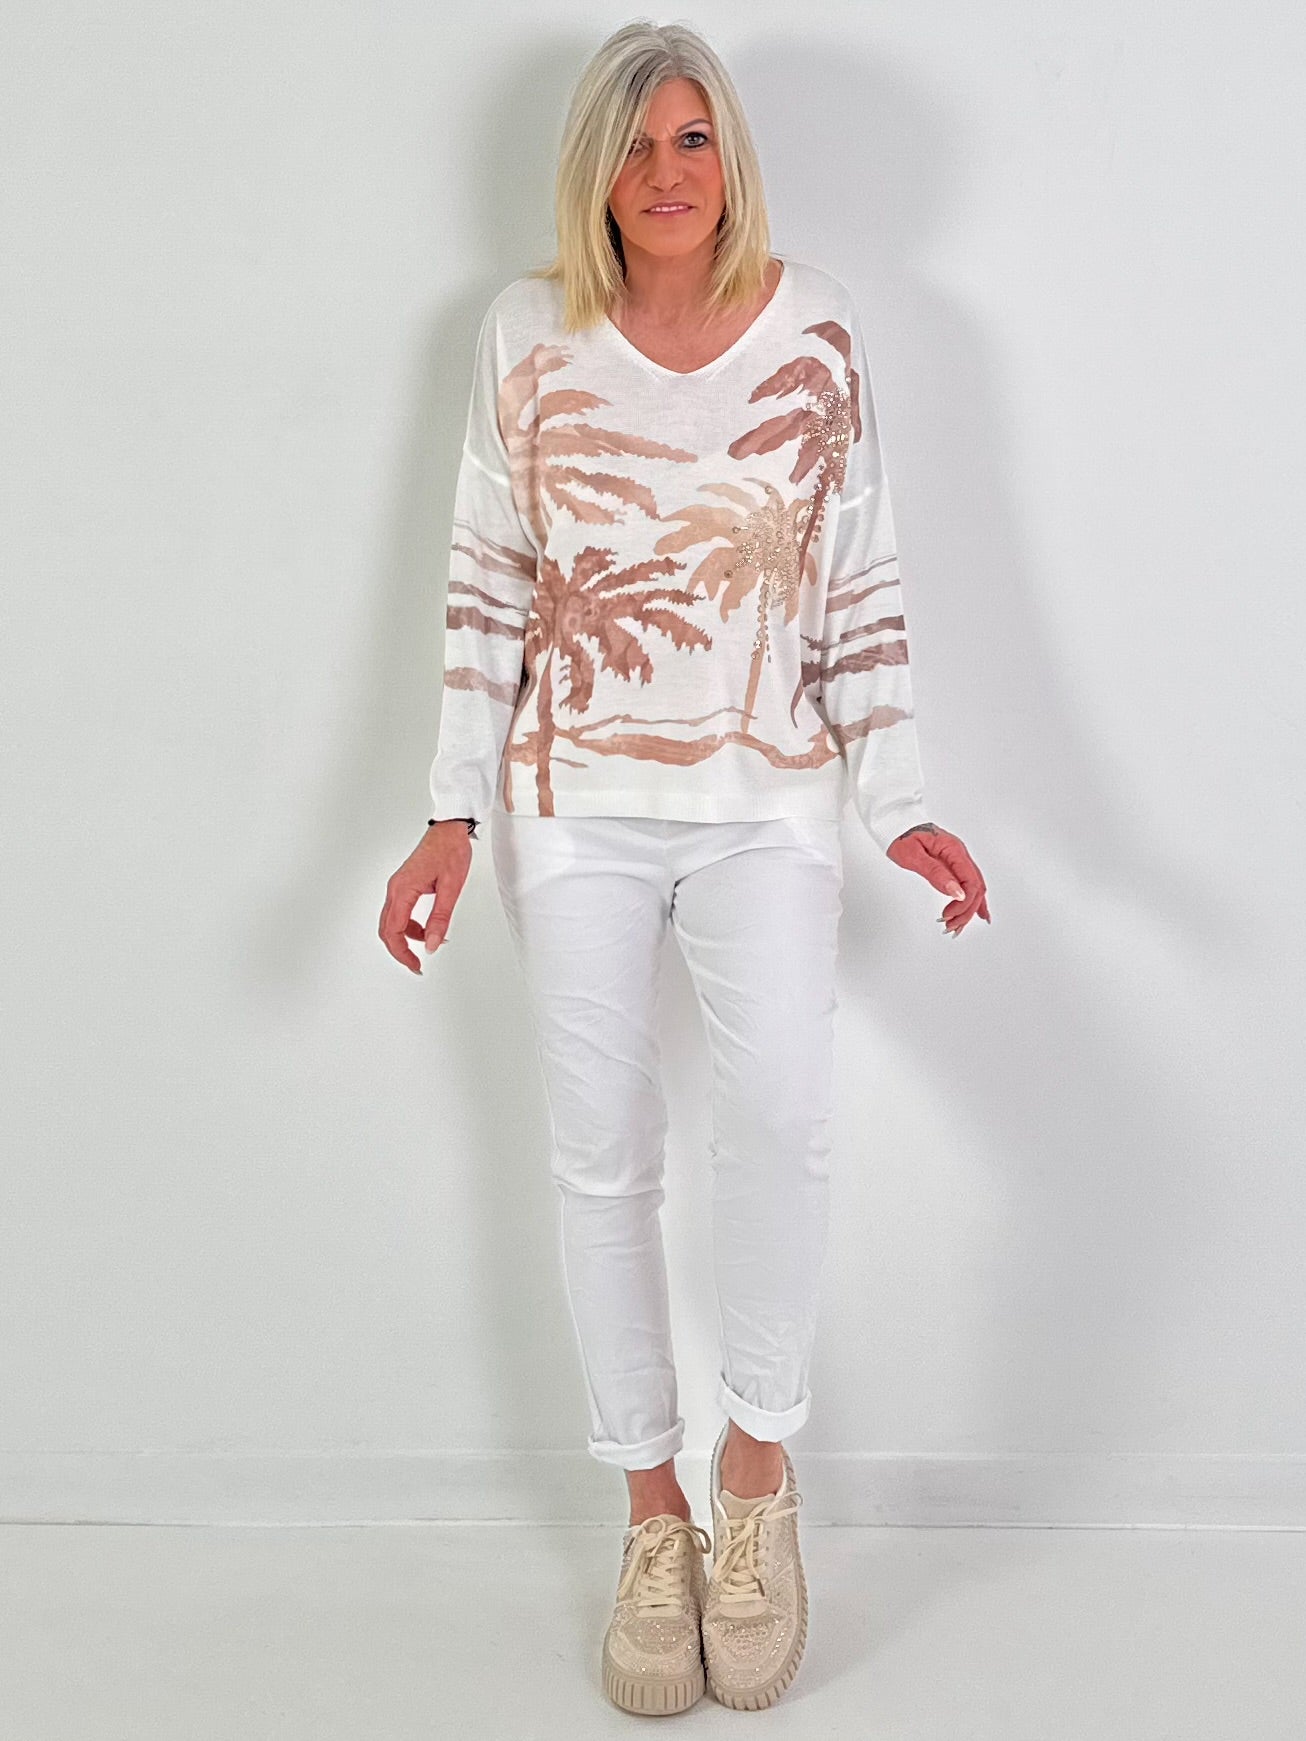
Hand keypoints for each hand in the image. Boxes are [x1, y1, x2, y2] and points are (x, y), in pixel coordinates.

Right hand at [378, 821, 473, 973]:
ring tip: (428, 945)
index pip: (394, 931)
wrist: (450, 829)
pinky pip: (400, 912)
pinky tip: (427, 929)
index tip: (416, 965)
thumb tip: (432, 944)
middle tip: (416, 965)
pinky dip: (410, 926)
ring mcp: (398, 886)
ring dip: (406, 938)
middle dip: (400, 951)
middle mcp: (395, 888)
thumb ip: (440, 919)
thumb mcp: (451, 889)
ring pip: (392, 921)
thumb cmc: (450, 851)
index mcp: (403, 890)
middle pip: (387, 929)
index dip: (402, 953)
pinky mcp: (404, 884)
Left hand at [886, 822, 989, 936]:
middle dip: (966, 911)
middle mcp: (960, 854)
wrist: (896, 823)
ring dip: (968, 909)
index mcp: (953, 850)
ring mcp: (958, 859)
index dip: (964, 903)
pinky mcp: (953, 863)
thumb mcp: (913, 856)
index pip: (971, 881)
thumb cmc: (902, 836)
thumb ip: (936, 874)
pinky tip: (977, 914)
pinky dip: (972, 901)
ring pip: (974, 888)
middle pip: (976, 888)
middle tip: (950, 927)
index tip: (948, 915)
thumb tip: (957, 892)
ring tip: (956, 927)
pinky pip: (968, 883)